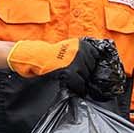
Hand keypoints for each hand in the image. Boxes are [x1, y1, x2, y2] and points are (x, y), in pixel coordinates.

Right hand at [8, 37, 123, 97]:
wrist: (37, 57)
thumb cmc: (51, 54)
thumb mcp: (68, 47)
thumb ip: (81, 53)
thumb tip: (94, 63)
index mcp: (81, 44)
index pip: (96, 57)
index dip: (91, 65)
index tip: (87, 69)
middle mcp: (80, 52)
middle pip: (91, 68)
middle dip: (86, 73)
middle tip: (78, 76)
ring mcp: (75, 62)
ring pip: (86, 77)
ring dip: (82, 81)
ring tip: (75, 81)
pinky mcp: (70, 73)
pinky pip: (80, 84)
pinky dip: (79, 88)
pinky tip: (75, 87)